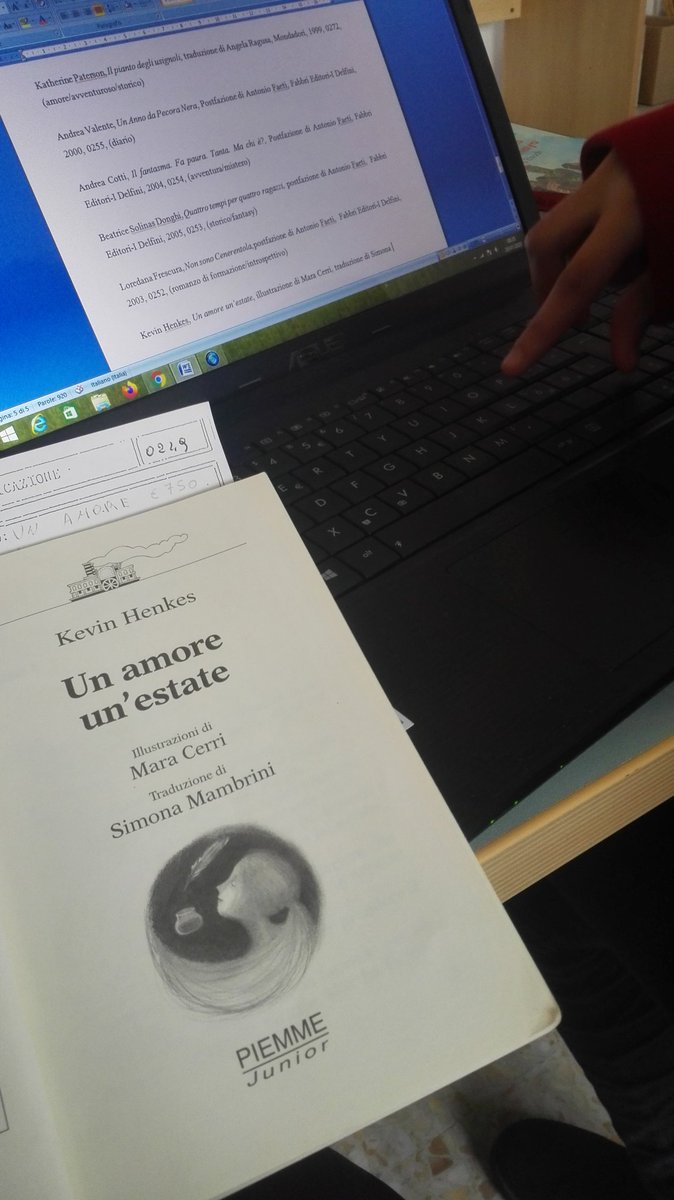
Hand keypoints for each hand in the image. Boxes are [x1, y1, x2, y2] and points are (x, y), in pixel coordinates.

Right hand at [501, 151, 648, 374]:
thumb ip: (644, 306)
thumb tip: (622, 364)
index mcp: (633, 212)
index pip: (576, 282)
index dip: (542, 330)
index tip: (511, 368)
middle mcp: (607, 187)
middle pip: (545, 245)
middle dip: (549, 285)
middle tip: (580, 316)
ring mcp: (601, 171)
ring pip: (555, 228)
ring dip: (567, 263)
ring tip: (608, 278)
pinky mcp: (603, 166)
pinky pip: (575, 213)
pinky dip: (584, 241)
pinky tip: (618, 247)